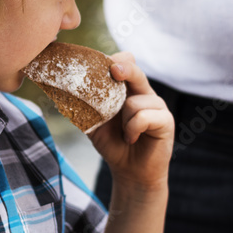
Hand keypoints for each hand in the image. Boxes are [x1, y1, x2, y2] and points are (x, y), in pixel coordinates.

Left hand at [87, 52, 173, 192]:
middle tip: (113, 70)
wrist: (129, 171)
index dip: (115, 61)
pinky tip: (131, 138)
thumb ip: (86, 107)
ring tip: (124, 134)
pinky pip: (144, 116)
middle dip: (124, 69)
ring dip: (123, 120)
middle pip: (135, 72)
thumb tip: (66, 92)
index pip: (125, 65)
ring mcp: (157, 106)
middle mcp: (144, 93)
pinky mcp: (166, 120)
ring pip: (135, 101)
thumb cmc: (113, 144)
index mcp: (127, 90)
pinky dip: (133, 128)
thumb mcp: (95, 123)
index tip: (103, 61)